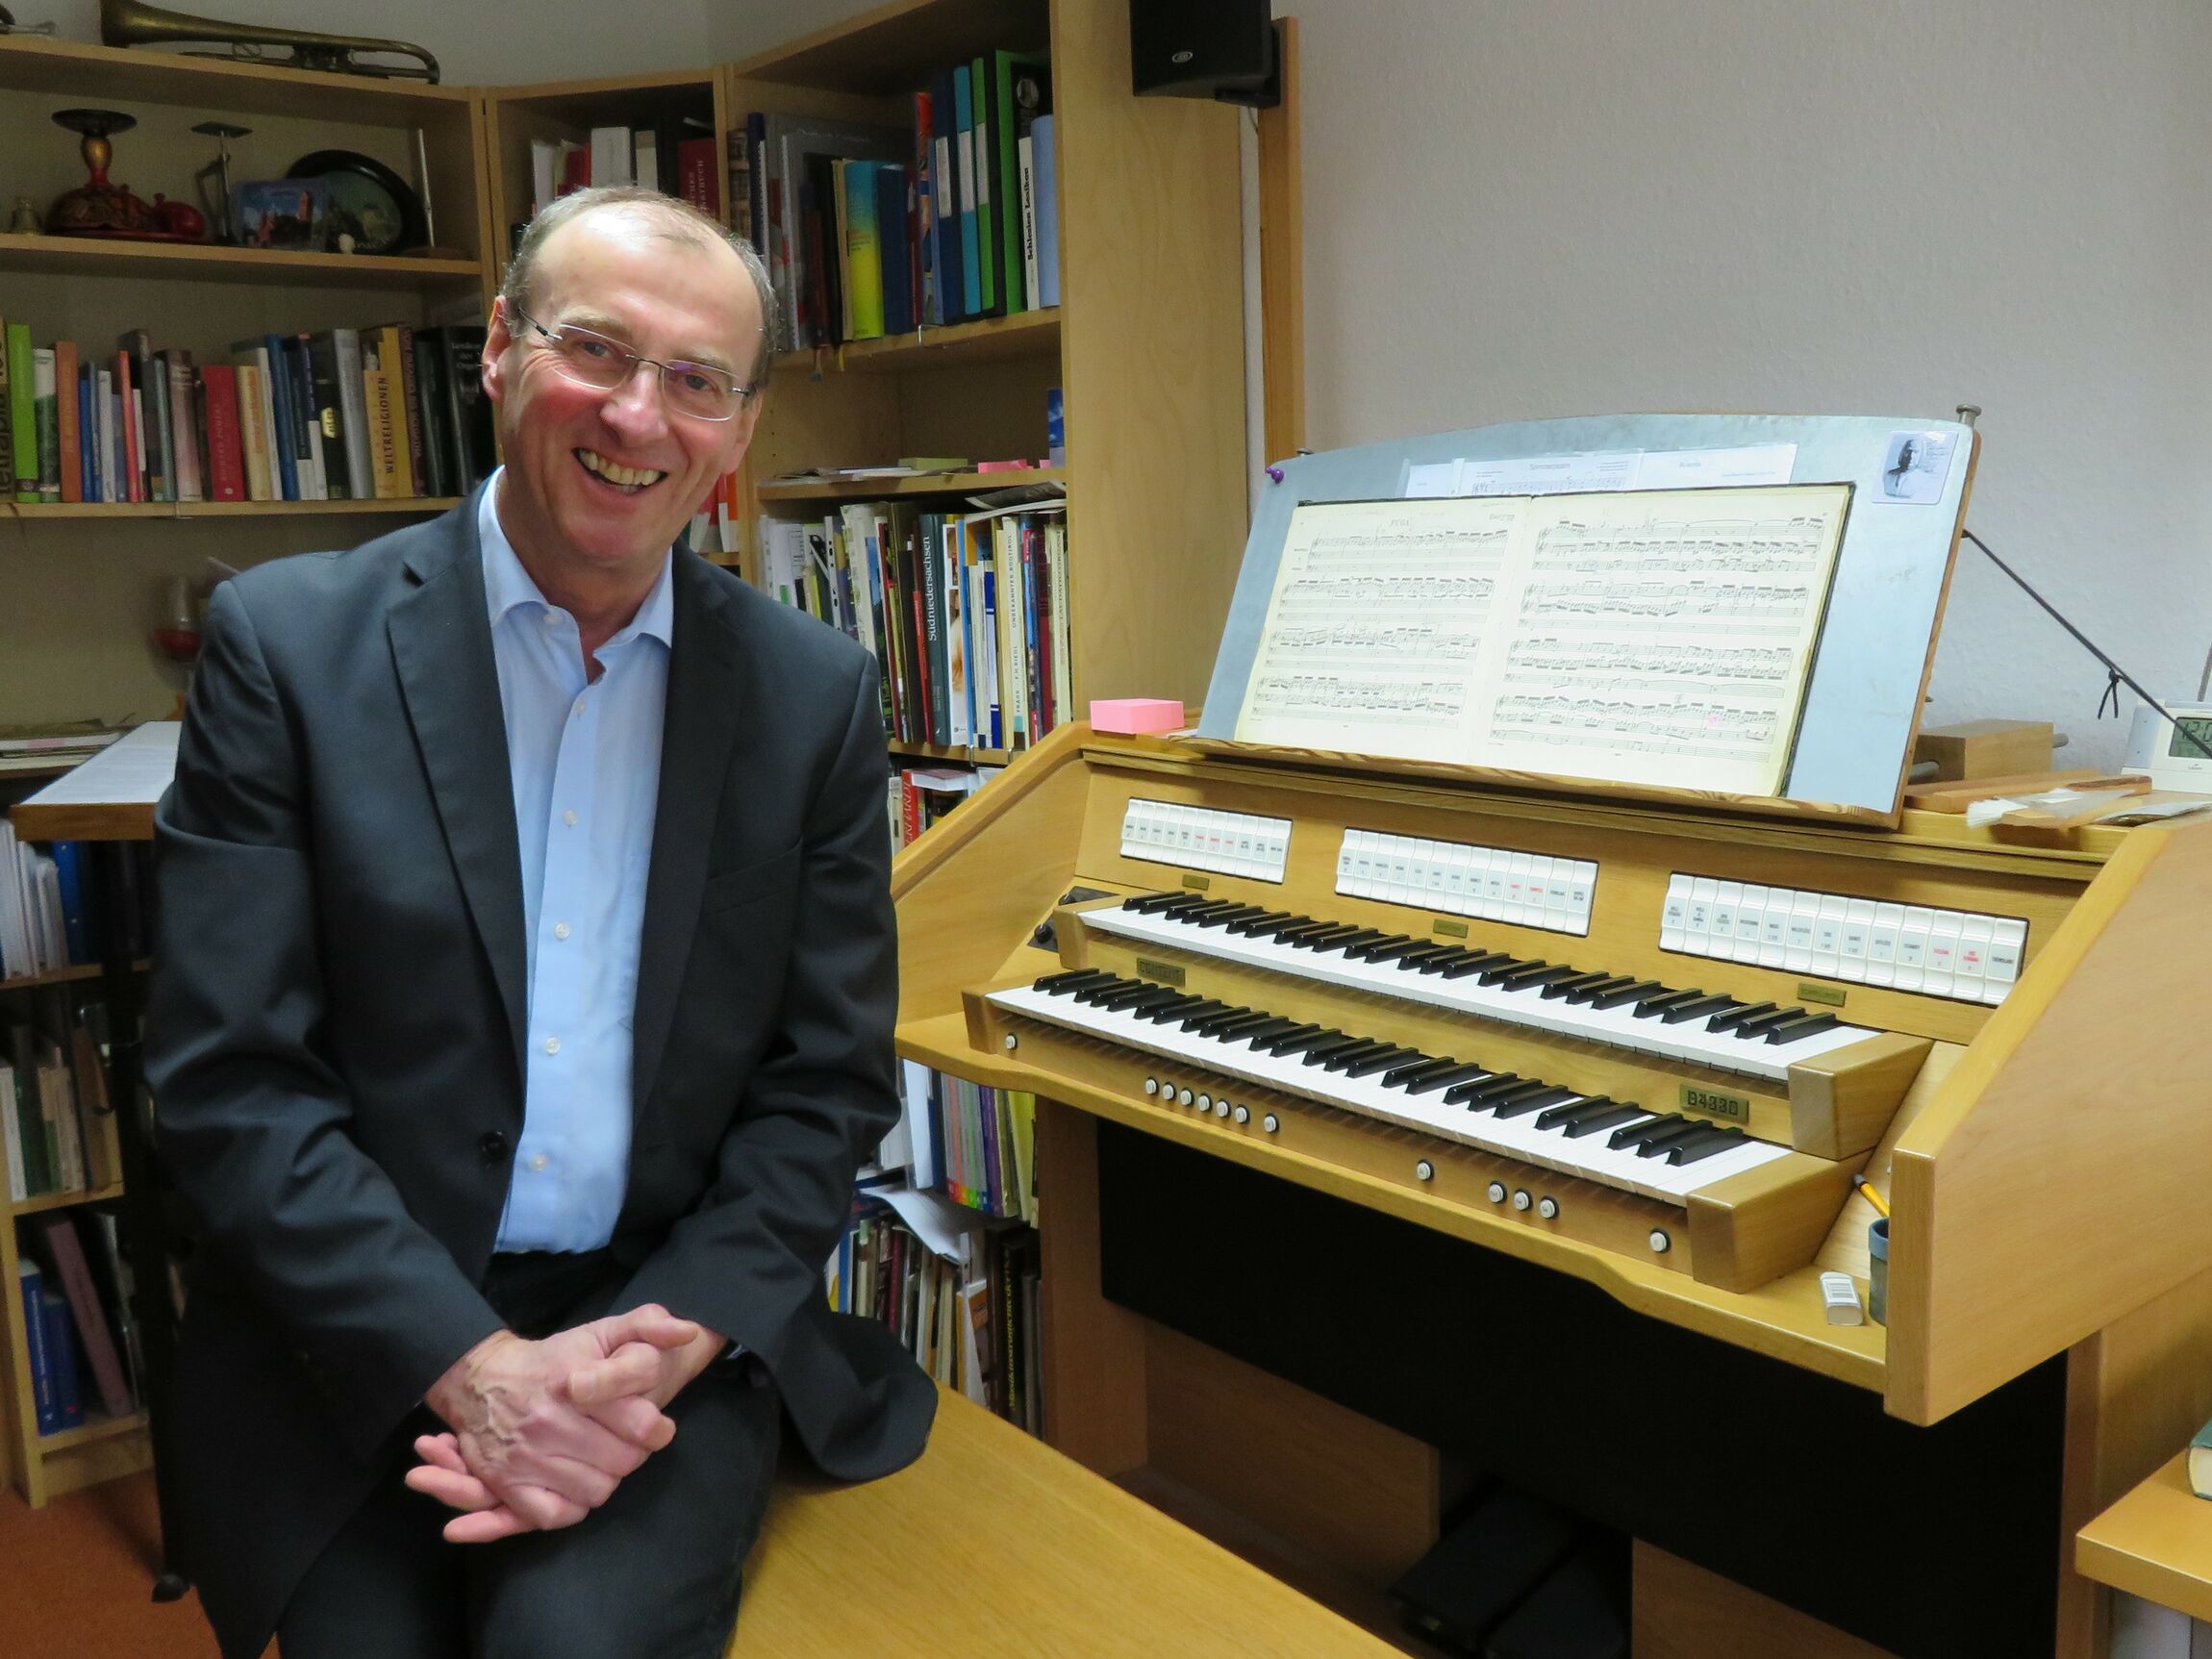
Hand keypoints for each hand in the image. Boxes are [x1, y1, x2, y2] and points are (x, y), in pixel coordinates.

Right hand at [408, 1304, 698, 1542]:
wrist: (480, 1378)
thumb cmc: (553, 1359)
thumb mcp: (600, 1331)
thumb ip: (648, 1325)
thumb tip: (688, 1331)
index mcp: (577, 1384)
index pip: (640, 1422)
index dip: (656, 1429)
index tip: (653, 1425)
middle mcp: (549, 1422)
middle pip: (623, 1462)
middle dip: (632, 1454)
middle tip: (623, 1443)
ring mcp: (525, 1456)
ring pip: (596, 1491)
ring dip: (604, 1480)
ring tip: (598, 1460)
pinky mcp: (507, 1484)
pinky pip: (556, 1515)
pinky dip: (572, 1505)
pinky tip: (573, 1483)